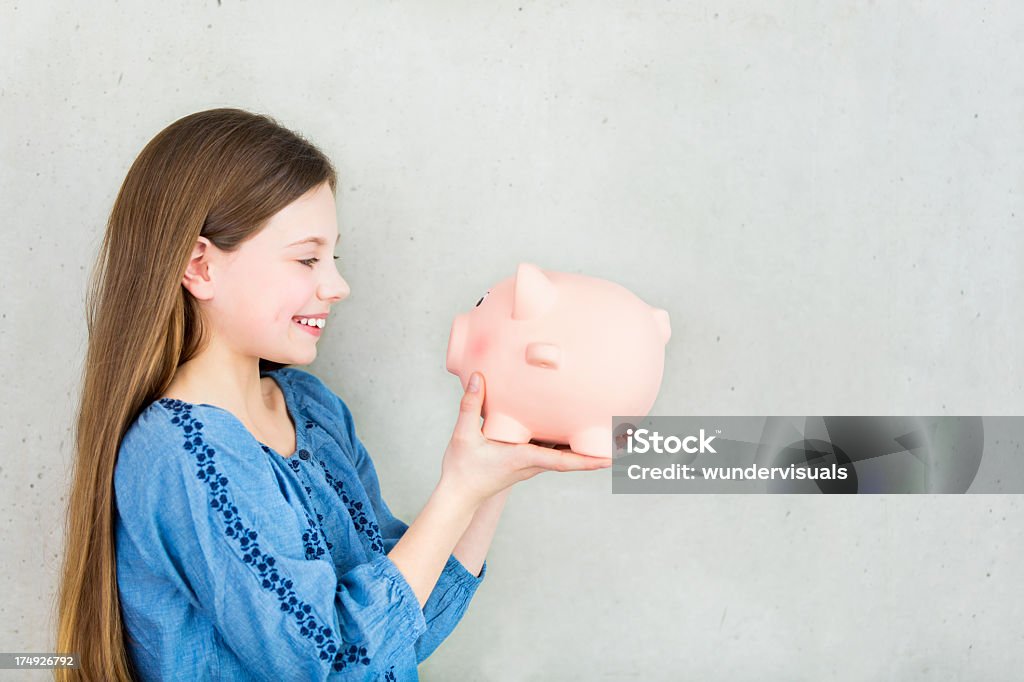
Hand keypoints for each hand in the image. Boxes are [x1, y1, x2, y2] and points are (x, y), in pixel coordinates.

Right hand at [440, 372, 611, 507]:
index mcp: (524, 458)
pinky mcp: (528, 459)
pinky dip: (570, 441)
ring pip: (567, 453)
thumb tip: (479, 376)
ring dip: (589, 446)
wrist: (459, 494)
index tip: (613, 457)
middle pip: (574, 457)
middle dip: (601, 451)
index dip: (588, 459)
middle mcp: (534, 462)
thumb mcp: (463, 435)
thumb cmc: (462, 469)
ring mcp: (533, 462)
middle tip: (629, 440)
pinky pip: (554, 448)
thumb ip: (470, 405)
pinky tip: (575, 424)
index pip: (562, 460)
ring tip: (614, 433)